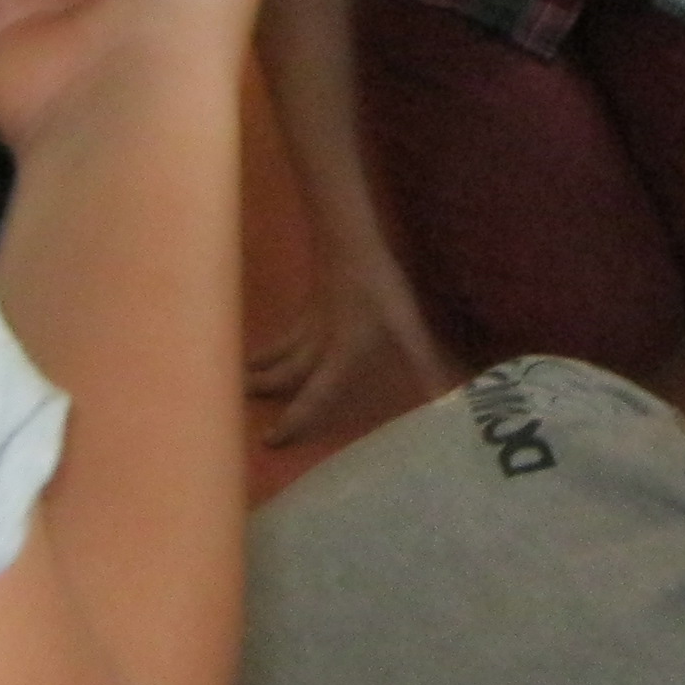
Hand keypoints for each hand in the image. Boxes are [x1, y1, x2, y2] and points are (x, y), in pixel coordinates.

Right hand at [247, 257, 461, 447]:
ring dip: (262, 369)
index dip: (294, 420)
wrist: (347, 243)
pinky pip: (285, 334)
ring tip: (242, 380)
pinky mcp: (308, 306)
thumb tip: (444, 398)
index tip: (269, 440)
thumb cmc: (378, 288)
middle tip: (239, 408)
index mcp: (339, 357)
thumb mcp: (406, 327)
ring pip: (279, 353)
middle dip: (266, 393)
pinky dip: (272, 345)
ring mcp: (308, 324)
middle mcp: (317, 346)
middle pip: (285, 374)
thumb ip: (423, 364)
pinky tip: (268, 347)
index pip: (314, 396)